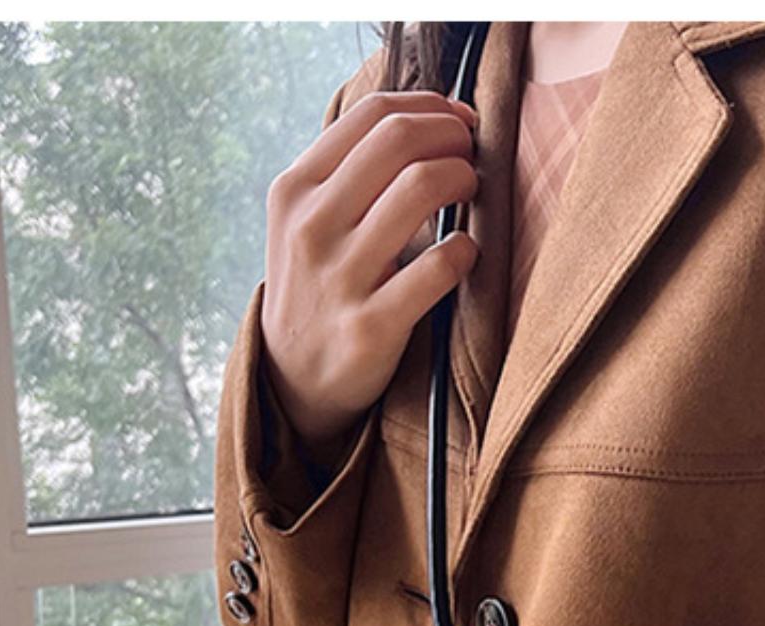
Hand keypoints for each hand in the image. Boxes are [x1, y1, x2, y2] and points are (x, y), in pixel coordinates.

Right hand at [260, 90, 479, 462]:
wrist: (292, 378)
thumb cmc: (317, 286)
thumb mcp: (306, 220)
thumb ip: (350, 173)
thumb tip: (424, 120)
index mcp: (296, 188)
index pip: (371, 115)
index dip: (429, 107)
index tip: (459, 120)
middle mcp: (313, 225)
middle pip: (398, 141)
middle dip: (451, 137)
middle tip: (471, 155)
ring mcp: (341, 276)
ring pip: (419, 189)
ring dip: (462, 179)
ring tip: (472, 192)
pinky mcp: (373, 325)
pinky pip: (438, 268)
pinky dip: (465, 250)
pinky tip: (467, 251)